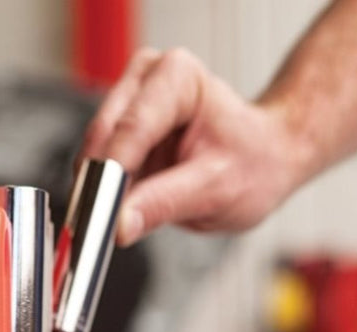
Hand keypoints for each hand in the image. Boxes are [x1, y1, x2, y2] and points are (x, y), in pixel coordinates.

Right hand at [81, 47, 307, 245]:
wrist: (263, 158)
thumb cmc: (252, 163)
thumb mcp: (217, 190)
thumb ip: (164, 204)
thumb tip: (119, 224)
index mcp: (178, 78)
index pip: (131, 129)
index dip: (111, 176)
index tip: (99, 217)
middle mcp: (147, 79)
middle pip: (103, 137)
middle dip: (98, 186)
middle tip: (99, 230)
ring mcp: (130, 101)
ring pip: (94, 152)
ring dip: (98, 191)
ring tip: (118, 223)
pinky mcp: (120, 127)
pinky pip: (97, 163)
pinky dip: (103, 191)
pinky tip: (120, 209)